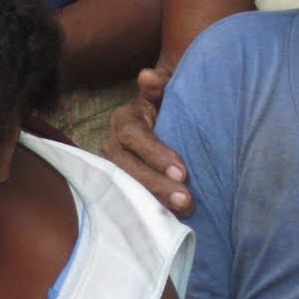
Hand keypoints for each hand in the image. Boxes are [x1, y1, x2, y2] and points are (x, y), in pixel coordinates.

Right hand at [102, 67, 193, 218]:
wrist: (165, 123)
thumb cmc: (169, 106)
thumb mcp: (168, 89)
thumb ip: (160, 84)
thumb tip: (148, 76)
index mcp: (124, 120)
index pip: (134, 137)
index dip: (156, 155)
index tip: (183, 171)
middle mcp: (112, 146)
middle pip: (127, 168)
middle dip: (156, 186)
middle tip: (186, 200)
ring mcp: (112, 171)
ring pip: (125, 188)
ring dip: (153, 203)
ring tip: (183, 211)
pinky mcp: (119, 189)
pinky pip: (127, 203)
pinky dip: (147, 213)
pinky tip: (169, 222)